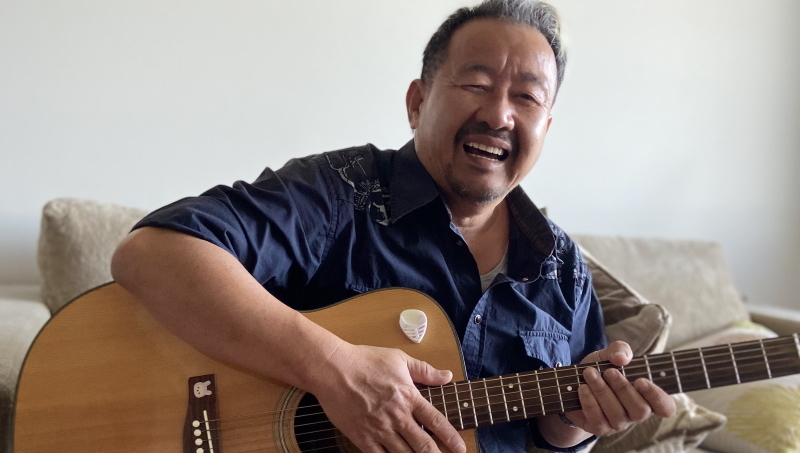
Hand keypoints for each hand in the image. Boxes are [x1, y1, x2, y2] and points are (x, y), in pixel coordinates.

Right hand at [312, 344, 466, 452]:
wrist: (332, 369)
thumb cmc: (364, 360)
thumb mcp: (398, 359)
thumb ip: (424, 370)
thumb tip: (447, 376)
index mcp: (408, 397)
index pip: (436, 421)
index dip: (450, 437)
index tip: (460, 448)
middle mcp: (397, 416)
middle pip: (423, 445)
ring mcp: (379, 429)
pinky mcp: (362, 437)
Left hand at [565, 341, 675, 435]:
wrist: (573, 384)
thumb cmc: (600, 370)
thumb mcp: (609, 355)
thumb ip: (620, 350)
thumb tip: (622, 358)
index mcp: (646, 397)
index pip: (665, 407)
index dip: (657, 397)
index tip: (641, 381)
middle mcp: (635, 414)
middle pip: (640, 410)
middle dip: (623, 389)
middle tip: (608, 372)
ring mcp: (618, 424)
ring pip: (617, 414)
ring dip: (602, 391)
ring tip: (589, 373)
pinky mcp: (599, 428)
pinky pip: (598, 421)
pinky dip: (589, 402)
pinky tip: (583, 388)